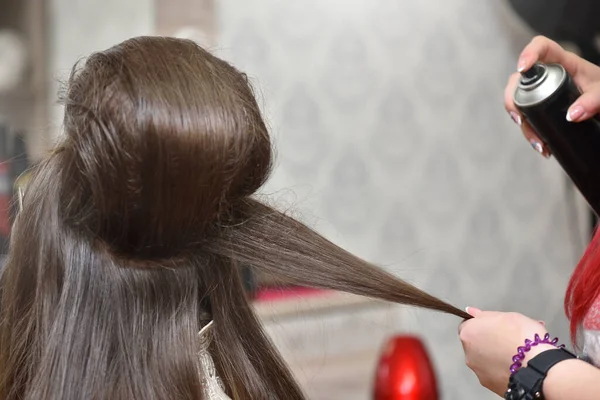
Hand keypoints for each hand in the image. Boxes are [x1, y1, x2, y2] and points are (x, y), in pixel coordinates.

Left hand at [458, 307, 552, 395]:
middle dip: (488, 341)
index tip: (496, 327)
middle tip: (508, 340)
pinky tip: (515, 367)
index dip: (482, 325)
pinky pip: (493, 373)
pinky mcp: (488, 384)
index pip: (468, 325)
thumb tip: (471, 312)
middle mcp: (468, 353)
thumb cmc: (523, 336)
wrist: (538, 367)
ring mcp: (477, 371)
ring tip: (515, 354)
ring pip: (483, 360)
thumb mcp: (507, 316)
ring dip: (494, 356)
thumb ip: (485, 315)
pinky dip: (500, 369)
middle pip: (475, 344)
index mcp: (469, 333)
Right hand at [504, 36, 599, 157]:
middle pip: (519, 80)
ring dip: (524, 125)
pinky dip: (532, 133)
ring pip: (520, 104)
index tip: (523, 68)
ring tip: (539, 143)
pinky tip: (542, 146)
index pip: (542, 47)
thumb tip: (571, 115)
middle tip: (520, 119)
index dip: (528, 53)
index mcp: (565, 63)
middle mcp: (549, 76)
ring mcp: (543, 93)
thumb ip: (593, 101)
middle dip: (512, 100)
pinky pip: (529, 118)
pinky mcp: (544, 109)